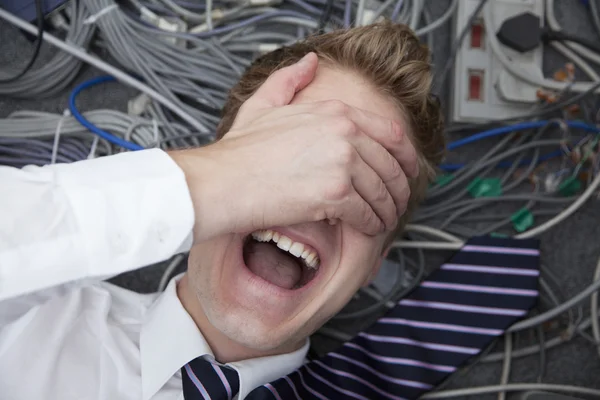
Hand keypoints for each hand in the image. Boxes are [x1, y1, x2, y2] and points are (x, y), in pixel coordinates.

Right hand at [170, 53, 418, 242]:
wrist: (223, 181)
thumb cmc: (239, 151)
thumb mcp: (263, 105)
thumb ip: (289, 80)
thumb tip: (311, 63)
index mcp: (334, 112)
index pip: (390, 132)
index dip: (406, 154)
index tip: (408, 170)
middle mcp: (344, 132)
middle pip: (391, 165)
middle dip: (399, 188)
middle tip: (398, 202)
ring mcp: (342, 162)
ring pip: (382, 192)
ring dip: (388, 210)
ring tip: (385, 220)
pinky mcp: (335, 193)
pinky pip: (367, 213)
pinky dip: (372, 225)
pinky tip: (369, 229)